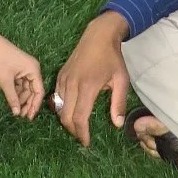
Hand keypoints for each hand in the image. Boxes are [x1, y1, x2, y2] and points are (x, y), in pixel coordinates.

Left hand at [0, 34, 44, 117]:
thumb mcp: (5, 82)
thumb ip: (12, 98)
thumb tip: (17, 113)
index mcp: (34, 70)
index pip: (39, 92)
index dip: (35, 106)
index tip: (29, 117)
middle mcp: (33, 69)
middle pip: (34, 90)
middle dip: (28, 103)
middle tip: (21, 116)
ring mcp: (26, 68)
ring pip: (27, 88)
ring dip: (22, 98)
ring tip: (16, 110)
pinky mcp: (19, 68)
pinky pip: (21, 83)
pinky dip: (17, 91)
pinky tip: (12, 100)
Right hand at [52, 13, 130, 146]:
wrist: (98, 35)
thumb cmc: (112, 58)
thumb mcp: (121, 80)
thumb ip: (118, 103)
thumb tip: (117, 124)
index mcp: (87, 87)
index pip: (79, 118)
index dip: (82, 133)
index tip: (87, 142)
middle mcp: (72, 84)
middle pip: (65, 116)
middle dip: (73, 130)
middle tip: (82, 136)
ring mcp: (63, 79)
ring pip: (58, 108)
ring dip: (66, 120)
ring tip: (77, 126)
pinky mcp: (60, 75)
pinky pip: (56, 97)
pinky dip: (61, 108)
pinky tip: (71, 111)